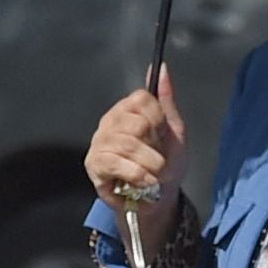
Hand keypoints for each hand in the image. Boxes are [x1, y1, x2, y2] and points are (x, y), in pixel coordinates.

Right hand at [84, 72, 186, 254]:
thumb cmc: (165, 165)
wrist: (157, 199)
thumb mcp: (173, 131)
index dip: (159, 120)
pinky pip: (115, 162)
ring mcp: (100, 141)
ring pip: (128, 143)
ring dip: (150, 164)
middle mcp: (110, 120)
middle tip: (157, 159)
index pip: (142, 99)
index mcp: (128, 109)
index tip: (163, 137)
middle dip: (155, 146)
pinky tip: (145, 181)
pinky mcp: (94, 163)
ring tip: (154, 174)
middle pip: (137, 122)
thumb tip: (161, 68)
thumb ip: (166, 100)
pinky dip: (136, 174)